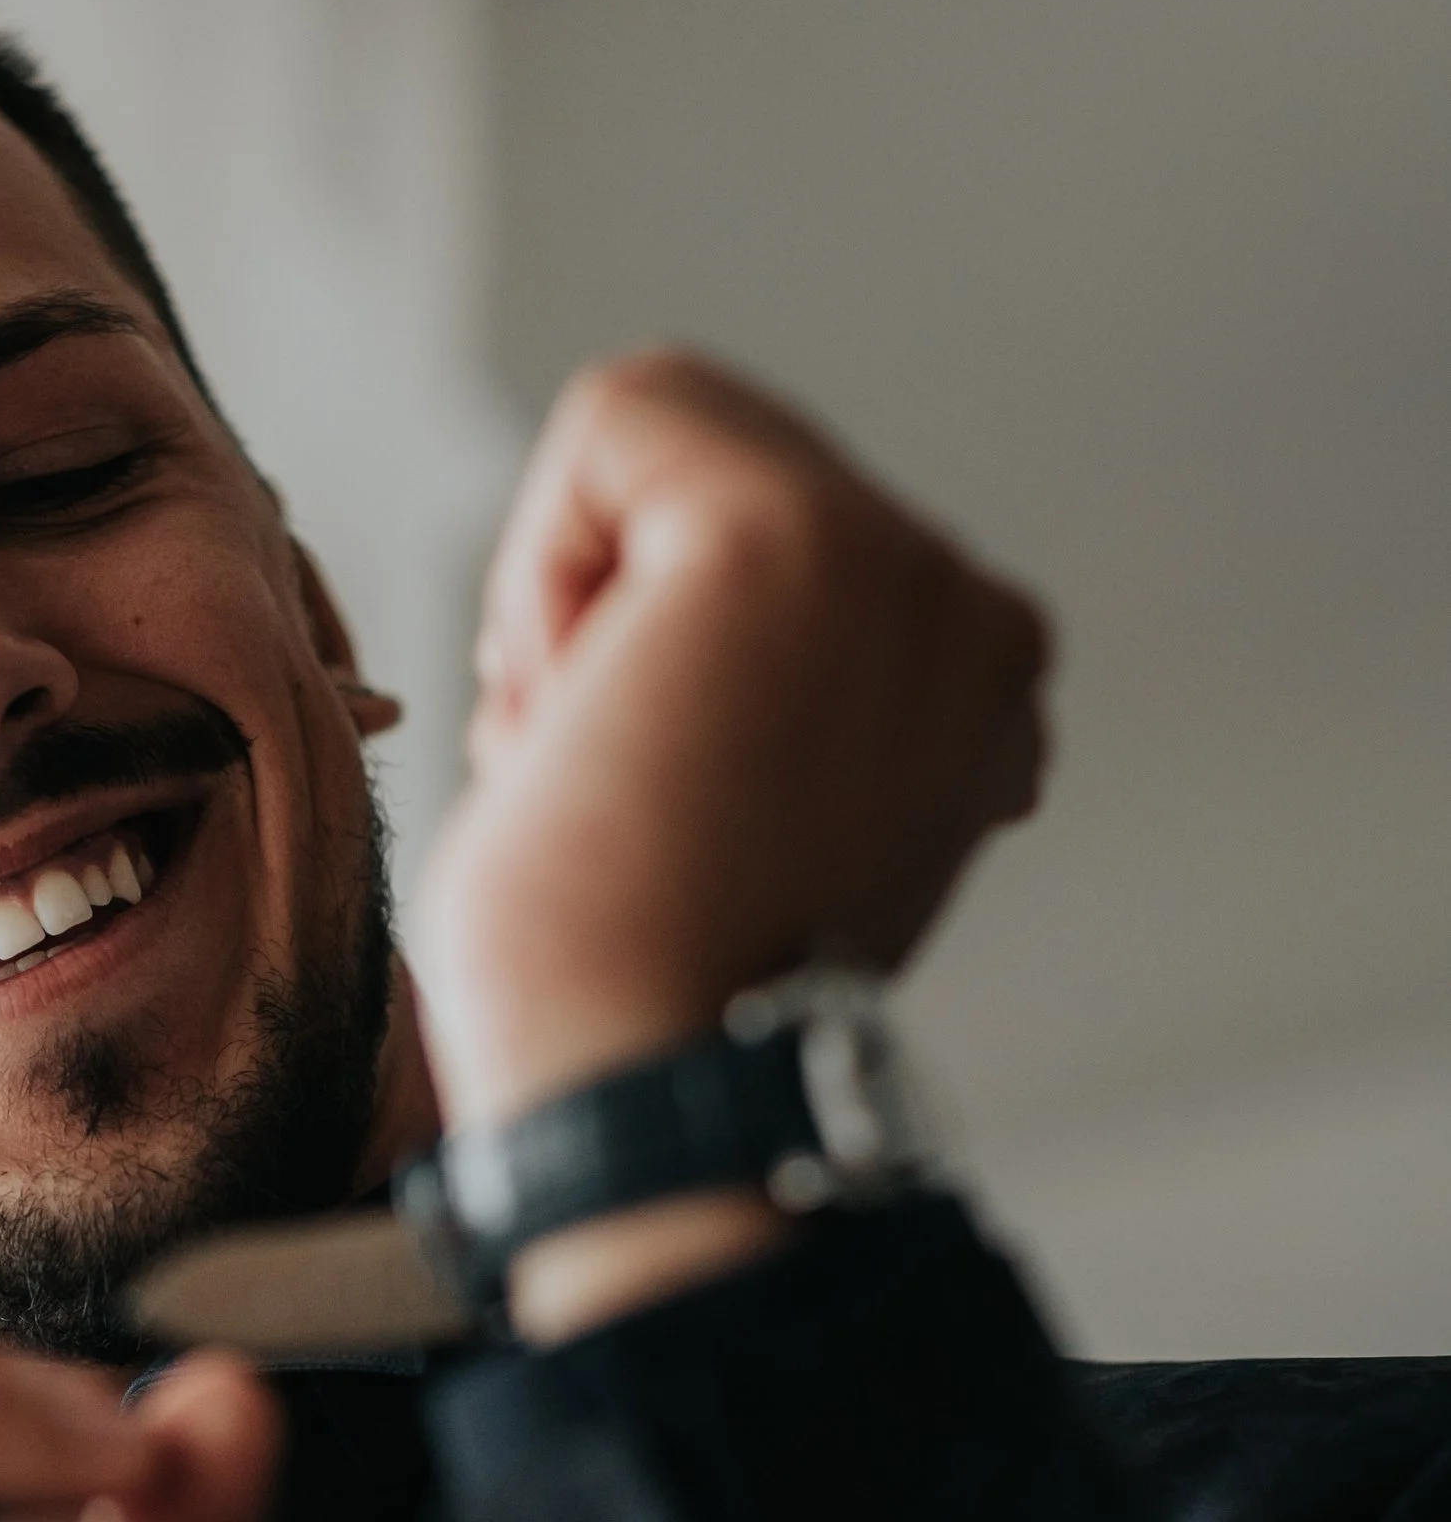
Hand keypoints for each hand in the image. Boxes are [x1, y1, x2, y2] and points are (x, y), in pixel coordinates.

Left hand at [411, 353, 1051, 1135]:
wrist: (646, 1099)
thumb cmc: (634, 1010)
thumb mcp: (742, 819)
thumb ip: (767, 705)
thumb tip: (668, 642)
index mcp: (977, 694)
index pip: (778, 547)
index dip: (653, 646)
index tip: (644, 798)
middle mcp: (970, 618)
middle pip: (716, 471)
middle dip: (609, 612)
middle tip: (609, 792)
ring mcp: (903, 568)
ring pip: (663, 440)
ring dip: (572, 603)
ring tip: (603, 773)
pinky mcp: (795, 537)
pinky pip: (620, 421)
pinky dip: (543, 566)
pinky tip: (578, 722)